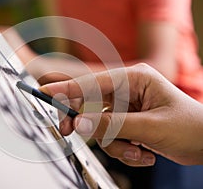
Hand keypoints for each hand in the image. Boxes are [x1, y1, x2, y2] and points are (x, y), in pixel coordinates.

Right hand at [39, 63, 202, 166]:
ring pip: (101, 127)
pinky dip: (124, 150)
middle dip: (87, 124)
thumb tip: (80, 123)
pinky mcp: (128, 122)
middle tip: (70, 132)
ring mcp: (127, 107)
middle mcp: (128, 91)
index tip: (45, 92)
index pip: (93, 83)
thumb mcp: (150, 127)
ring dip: (116, 145)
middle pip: (91, 105)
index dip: (67, 89)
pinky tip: (145, 153)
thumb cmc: (190, 128)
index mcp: (134, 79)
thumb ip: (112, 125)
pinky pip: (112, 137)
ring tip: (139, 153)